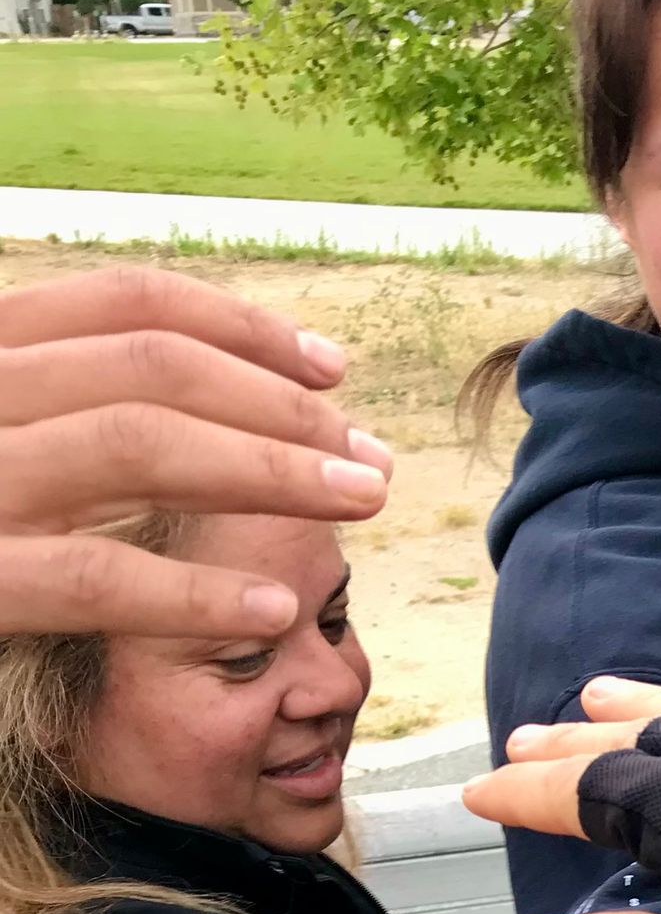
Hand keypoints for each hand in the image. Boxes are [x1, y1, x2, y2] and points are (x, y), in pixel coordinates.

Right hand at [0, 266, 391, 637]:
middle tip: (371, 458)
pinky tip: (276, 608)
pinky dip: (196, 593)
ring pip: (138, 447)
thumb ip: (75, 405)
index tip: (333, 368)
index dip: (244, 329)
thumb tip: (227, 395)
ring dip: (270, 472)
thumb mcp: (8, 435)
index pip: (128, 305)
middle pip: (153, 369)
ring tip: (360, 502)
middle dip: (283, 408)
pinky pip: (97, 579)